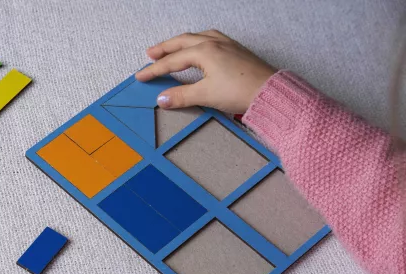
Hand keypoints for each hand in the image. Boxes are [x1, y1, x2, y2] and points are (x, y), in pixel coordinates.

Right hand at [136, 30, 276, 113]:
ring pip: (198, 37)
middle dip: (165, 48)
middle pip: (183, 42)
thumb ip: (181, 96)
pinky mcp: (236, 50)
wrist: (269, 92)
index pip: (172, 61)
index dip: (154, 69)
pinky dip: (198, 41)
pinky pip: (212, 38)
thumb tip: (161, 99)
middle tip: (150, 54)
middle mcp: (214, 43)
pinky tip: (200, 46)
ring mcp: (227, 44)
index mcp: (204, 51)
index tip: (140, 76)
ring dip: (182, 42)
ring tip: (173, 47)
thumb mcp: (205, 95)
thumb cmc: (239, 91)